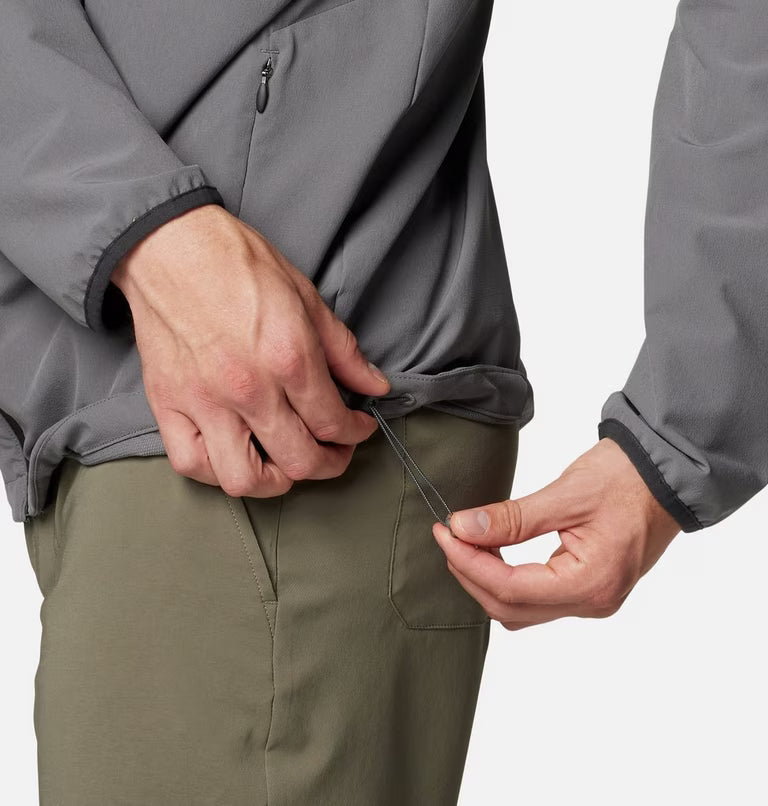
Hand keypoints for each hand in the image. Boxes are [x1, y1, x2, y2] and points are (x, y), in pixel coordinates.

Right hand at [111, 203, 389, 496]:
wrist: (169, 246)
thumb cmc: (238, 264)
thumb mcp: (306, 297)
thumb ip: (343, 350)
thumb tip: (375, 385)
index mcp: (290, 359)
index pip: (334, 423)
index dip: (356, 433)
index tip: (358, 427)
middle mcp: (249, 390)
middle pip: (300, 460)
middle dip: (330, 463)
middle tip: (335, 452)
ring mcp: (205, 403)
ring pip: (245, 479)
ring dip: (276, 482)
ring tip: (287, 464)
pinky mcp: (168, 405)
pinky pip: (191, 464)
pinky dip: (217, 473)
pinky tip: (234, 458)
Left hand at [432, 436, 681, 629]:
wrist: (666, 473)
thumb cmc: (626, 478)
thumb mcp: (564, 494)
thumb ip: (512, 518)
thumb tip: (463, 527)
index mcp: (591, 583)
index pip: (509, 588)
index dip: (468, 562)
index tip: (444, 532)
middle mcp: (593, 603)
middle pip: (510, 608)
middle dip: (471, 574)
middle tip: (449, 535)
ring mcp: (593, 601)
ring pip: (521, 610)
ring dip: (487, 581)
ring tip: (466, 542)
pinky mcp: (589, 590)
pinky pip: (537, 600)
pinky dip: (507, 580)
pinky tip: (494, 551)